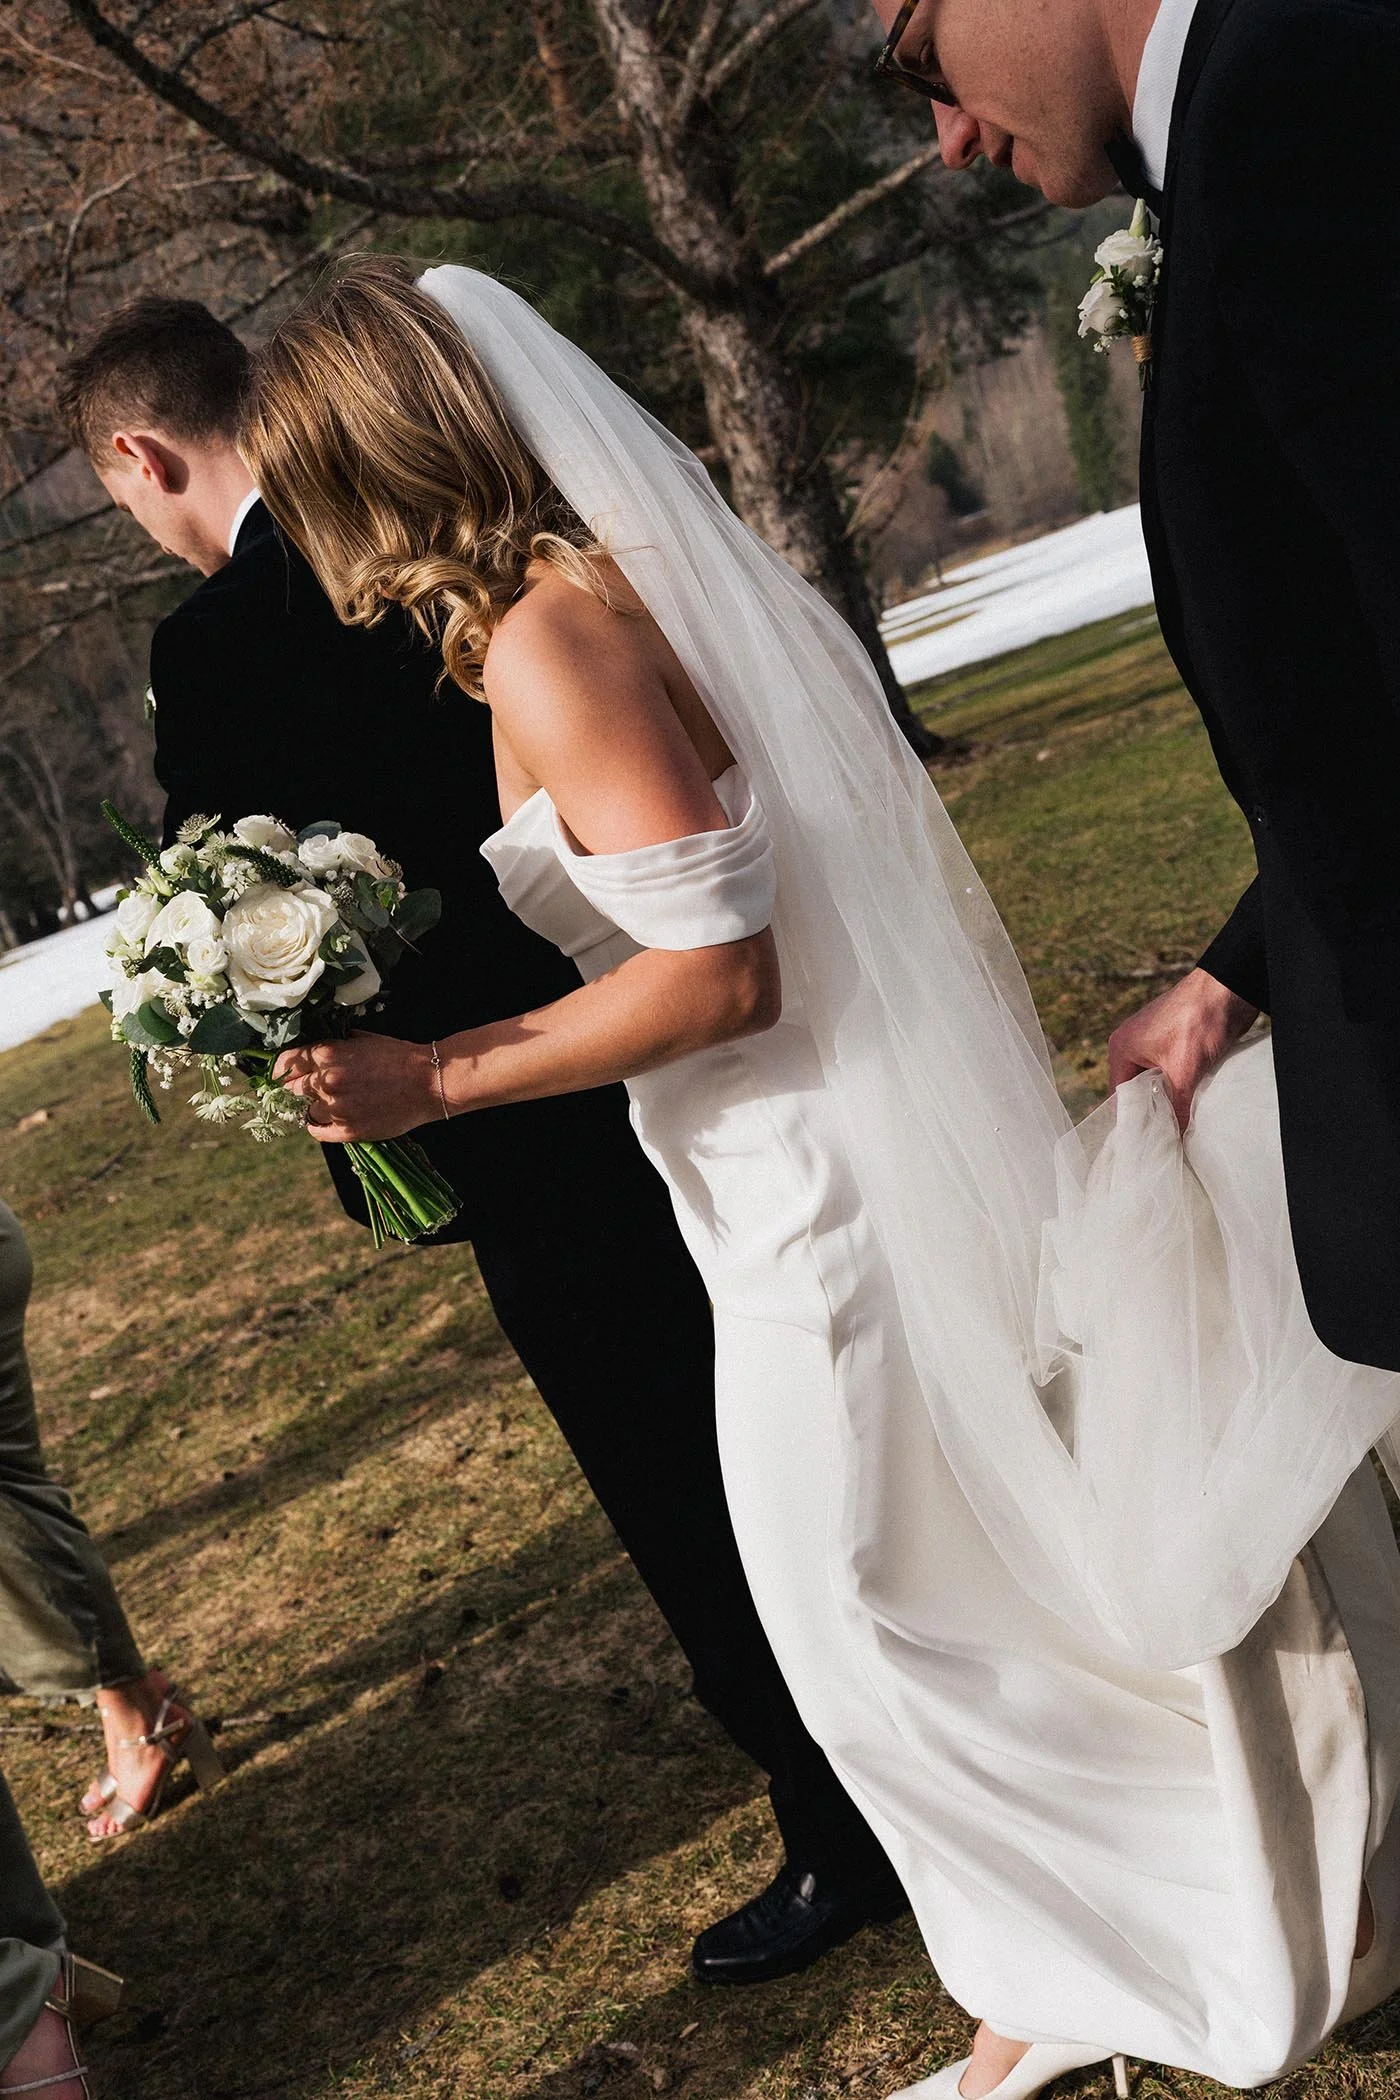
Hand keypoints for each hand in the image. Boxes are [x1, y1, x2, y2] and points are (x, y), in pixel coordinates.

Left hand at [274, 1033, 438, 1142]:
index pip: (284, 1064)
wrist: (429, 1081)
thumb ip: (332, 1046)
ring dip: (312, 1106)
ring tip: (328, 1102)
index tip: (282, 1074)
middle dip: (297, 1087)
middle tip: (306, 1088)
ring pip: (306, 1110)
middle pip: (291, 1089)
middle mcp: (326, 1082)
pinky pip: (318, 1131)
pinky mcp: (349, 1131)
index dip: (281, 1069)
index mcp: (327, 1054)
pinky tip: (321, 1121)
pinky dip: (317, 1126)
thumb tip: (308, 1052)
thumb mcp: (361, 1039)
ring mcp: (337, 1108)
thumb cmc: (398, 1056)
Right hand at [1108, 968, 1257, 1131]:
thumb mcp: (1184, 1072)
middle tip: (1169, 1135)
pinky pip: (1171, 1071)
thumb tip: (1175, 1139)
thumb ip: (1175, 1107)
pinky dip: (1181, 1084)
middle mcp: (1132, 1044)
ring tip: (1184, 1119)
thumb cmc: (1198, 1021)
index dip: (1136, 1119)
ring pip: (1157, 1081)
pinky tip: (1194, 1098)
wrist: (1229, 988)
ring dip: (1170, 1097)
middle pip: (1138, 1090)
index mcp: (1121, 1048)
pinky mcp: (1174, 1040)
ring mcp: (1153, 1041)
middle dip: (1155, 1109)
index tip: (1151, 1141)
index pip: (1120, 1097)